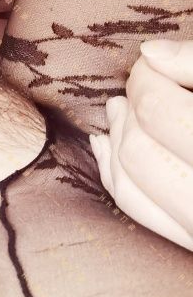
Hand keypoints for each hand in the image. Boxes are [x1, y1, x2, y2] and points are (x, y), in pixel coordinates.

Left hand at [90, 39, 192, 251]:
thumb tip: (149, 53)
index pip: (158, 111)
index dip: (146, 79)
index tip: (151, 63)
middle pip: (138, 151)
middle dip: (129, 112)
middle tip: (136, 88)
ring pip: (131, 189)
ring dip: (117, 144)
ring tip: (121, 113)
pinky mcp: (190, 242)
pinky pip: (140, 214)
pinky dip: (116, 178)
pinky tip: (110, 149)